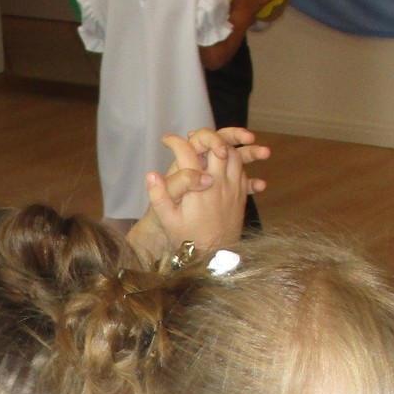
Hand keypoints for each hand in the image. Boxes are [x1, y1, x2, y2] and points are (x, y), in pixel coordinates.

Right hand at [146, 127, 268, 252]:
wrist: (216, 256)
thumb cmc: (188, 238)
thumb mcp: (168, 220)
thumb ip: (158, 196)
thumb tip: (150, 174)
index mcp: (200, 188)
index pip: (188, 153)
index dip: (176, 142)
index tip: (166, 140)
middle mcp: (220, 184)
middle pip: (218, 147)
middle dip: (204, 138)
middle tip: (191, 139)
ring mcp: (234, 188)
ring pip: (234, 155)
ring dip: (222, 147)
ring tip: (207, 148)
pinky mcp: (241, 195)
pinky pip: (242, 169)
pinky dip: (233, 161)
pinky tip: (222, 164)